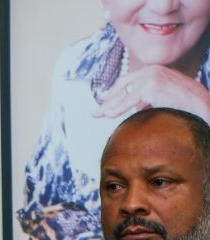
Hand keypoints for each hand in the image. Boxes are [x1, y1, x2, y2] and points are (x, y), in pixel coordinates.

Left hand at [94, 65, 209, 122]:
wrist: (200, 103)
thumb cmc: (184, 102)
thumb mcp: (163, 95)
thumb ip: (148, 97)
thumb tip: (135, 106)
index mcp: (153, 70)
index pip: (128, 80)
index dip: (114, 91)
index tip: (104, 100)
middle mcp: (151, 70)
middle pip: (122, 85)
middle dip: (107, 99)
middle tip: (95, 110)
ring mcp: (151, 77)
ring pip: (124, 94)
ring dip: (109, 106)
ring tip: (98, 115)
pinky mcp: (151, 86)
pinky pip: (129, 100)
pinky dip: (117, 108)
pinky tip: (108, 115)